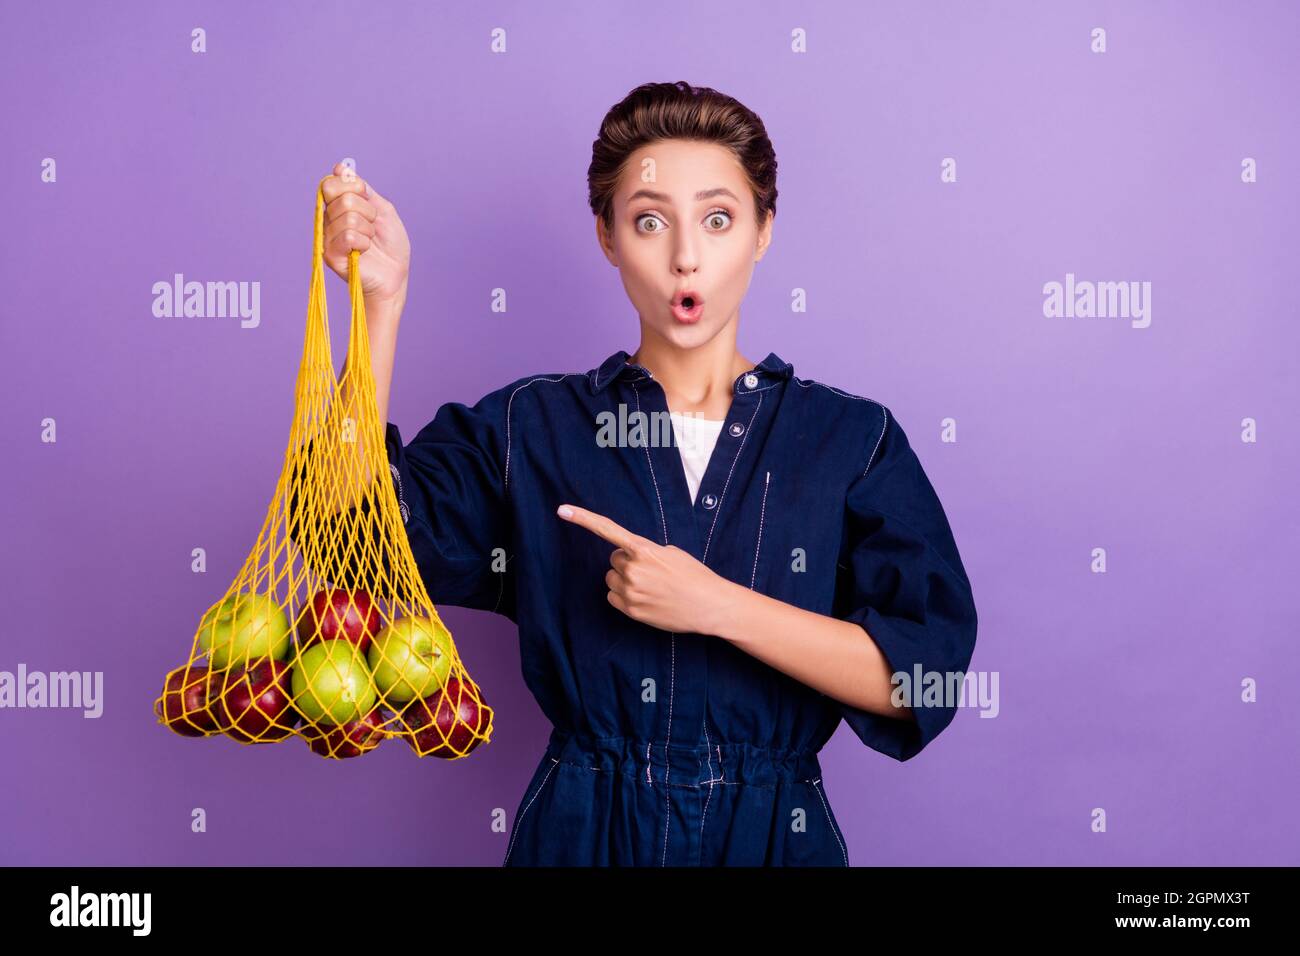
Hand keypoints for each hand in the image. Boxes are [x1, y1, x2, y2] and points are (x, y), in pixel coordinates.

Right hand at [320, 162, 410, 309]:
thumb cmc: (390, 245)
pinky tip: (364, 251)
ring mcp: (328, 237)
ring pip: (348, 217)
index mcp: (338, 205)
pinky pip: (348, 236)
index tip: (367, 197)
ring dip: (368, 229)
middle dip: (367, 210)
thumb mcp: (383, 210)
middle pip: (342, 198)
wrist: (396, 276)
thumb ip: (364, 190)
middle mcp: (328, 219)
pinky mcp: (330, 255)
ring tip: (370, 240)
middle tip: (372, 225)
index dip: (352, 185)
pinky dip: (364, 242)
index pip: (332, 182)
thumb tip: (340, 168)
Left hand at [556, 503, 737, 635]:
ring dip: (625, 580)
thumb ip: (645, 552)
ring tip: (650, 586)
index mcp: (643, 549)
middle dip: (627, 563)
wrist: (708, 605)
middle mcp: (633, 569)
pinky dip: (624, 597)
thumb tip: (629, 559)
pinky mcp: (630, 610)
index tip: (562, 509)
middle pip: (614, 560)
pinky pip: (613, 597)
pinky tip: (645, 598)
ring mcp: (630, 591)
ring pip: (612, 579)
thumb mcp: (671, 553)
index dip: (583, 518)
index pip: (607, 530)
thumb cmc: (693, 576)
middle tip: (651, 572)